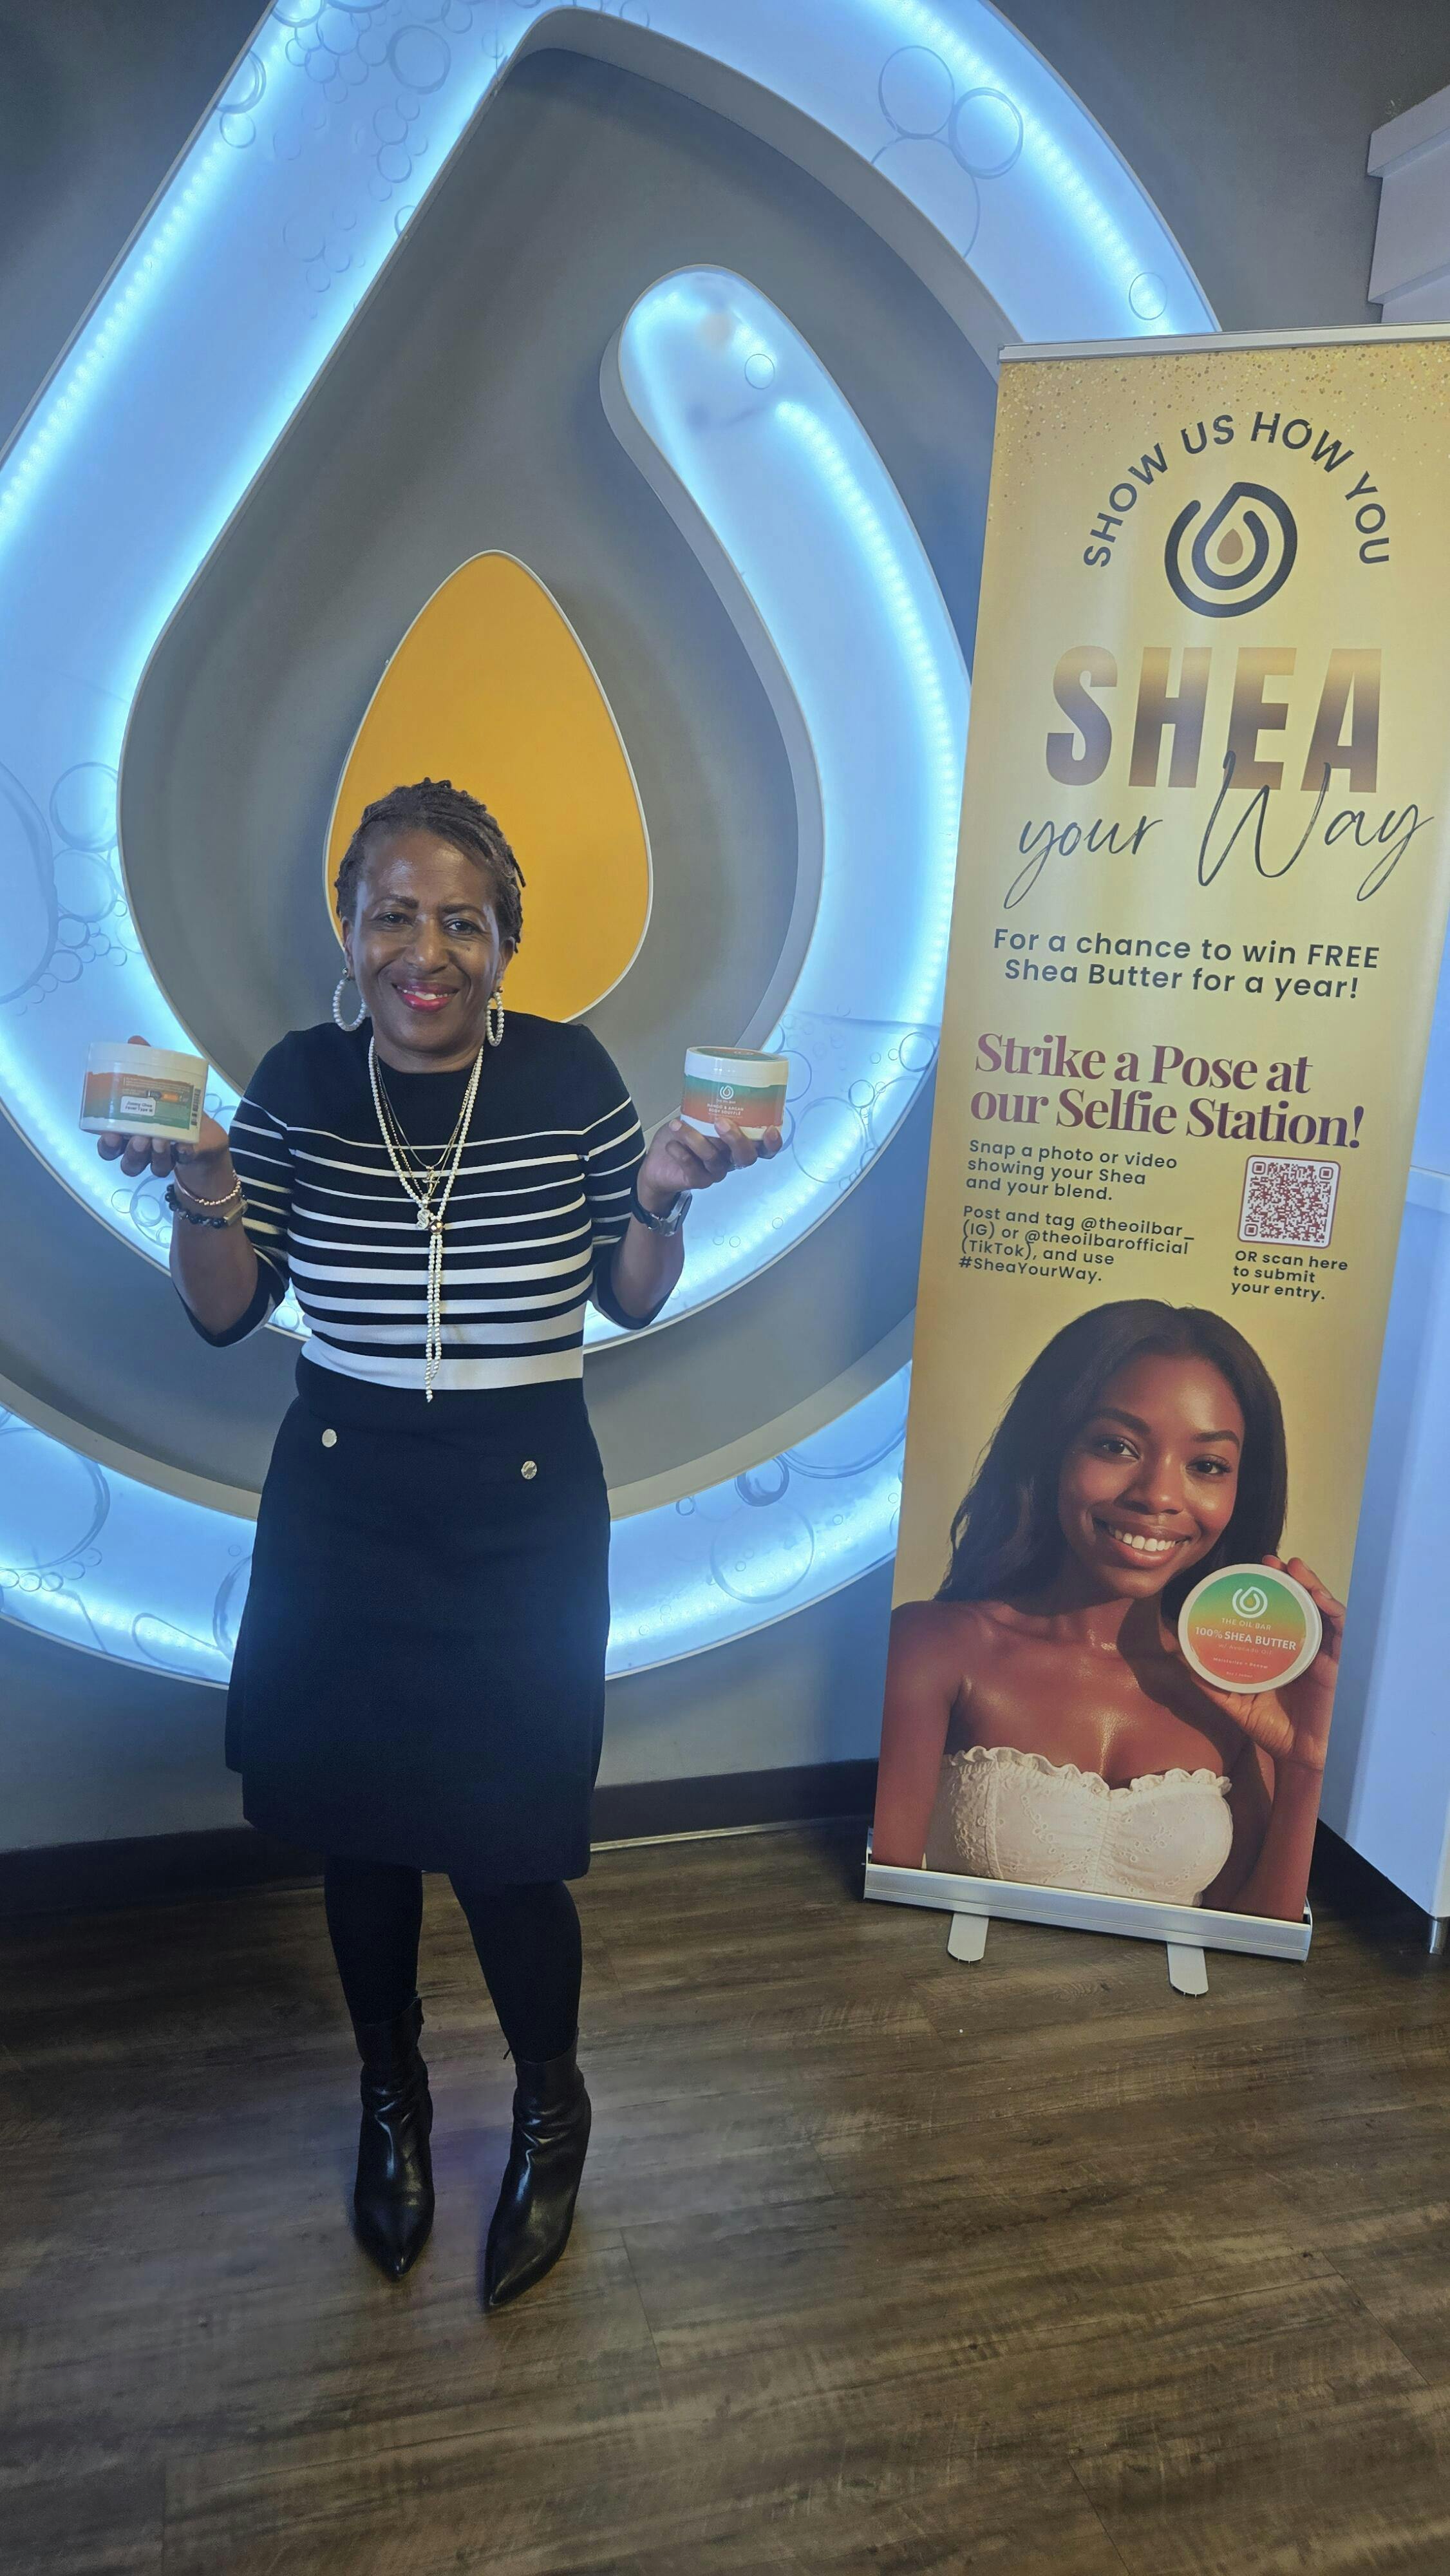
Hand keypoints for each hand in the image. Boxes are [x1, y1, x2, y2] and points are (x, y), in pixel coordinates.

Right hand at [94, 1033, 230, 1186]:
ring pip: (153, 1167)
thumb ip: (147, 1065)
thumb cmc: (173, 1108)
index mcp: (130, 1136)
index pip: (109, 1147)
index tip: (110, 1134)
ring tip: (161, 1140)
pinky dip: (183, 1153)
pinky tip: (185, 1146)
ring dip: (155, 1155)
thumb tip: (135, 1041)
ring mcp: (165, 1158)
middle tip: (139, 1138)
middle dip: (131, 1152)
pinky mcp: (187, 1158)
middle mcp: (144, 1152)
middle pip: (128, 1163)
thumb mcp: (161, 1083)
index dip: (107, 1146)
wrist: (206, 1134)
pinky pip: (182, 1161)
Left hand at [635, 1116, 783, 1214]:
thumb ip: (708, 1104)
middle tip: (720, 1122)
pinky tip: (672, 1144)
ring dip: (695, 1140)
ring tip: (677, 1125)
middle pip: (746, 1157)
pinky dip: (682, 1154)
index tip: (770, 1129)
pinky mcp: (698, 1180)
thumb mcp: (696, 1114)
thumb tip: (714, 1076)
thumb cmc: (683, 1134)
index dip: (772, 1143)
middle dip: (736, 1139)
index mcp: (737, 1143)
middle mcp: (731, 1159)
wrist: (658, 1161)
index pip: (764, 1149)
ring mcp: (716, 1171)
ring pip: (715, 1159)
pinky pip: (694, 1169)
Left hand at [1179, 1554, 1343, 1776]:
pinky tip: (1317, 1596)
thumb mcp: (1238, 1704)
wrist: (1302, 1756)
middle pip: (1298, 1604)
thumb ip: (1214, 1685)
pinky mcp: (1340, 1662)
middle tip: (1269, 1561)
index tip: (1248, 1572)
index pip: (1276, 1613)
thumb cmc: (1276, 1730)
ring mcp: (1323, 1652)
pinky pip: (1340, 1630)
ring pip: (1320, 1609)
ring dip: (1309, 1584)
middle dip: (1287, 1579)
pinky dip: (1331, 1609)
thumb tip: (1185, 1662)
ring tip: (1293, 1566)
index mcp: (1281, 1651)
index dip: (1265, 1591)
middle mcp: (1303, 1647)